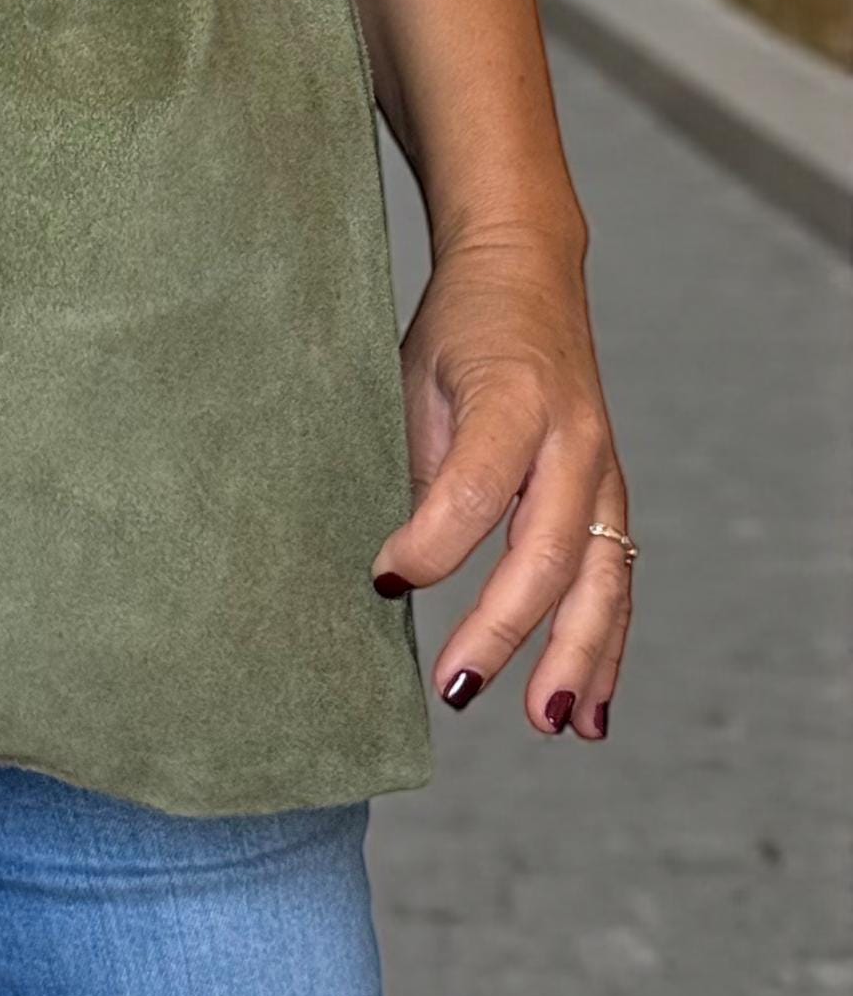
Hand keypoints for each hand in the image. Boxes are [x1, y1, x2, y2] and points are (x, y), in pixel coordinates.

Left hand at [372, 227, 631, 741]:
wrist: (527, 271)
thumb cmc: (457, 327)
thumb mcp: (411, 375)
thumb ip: (413, 463)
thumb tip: (389, 567)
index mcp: (512, 399)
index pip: (475, 487)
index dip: (429, 543)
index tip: (380, 580)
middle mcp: (571, 439)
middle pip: (547, 551)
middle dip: (505, 630)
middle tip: (458, 690)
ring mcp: (601, 469)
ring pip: (599, 580)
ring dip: (574, 659)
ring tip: (548, 724)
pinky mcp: (610, 494)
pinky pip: (614, 580)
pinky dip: (604, 647)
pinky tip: (588, 709)